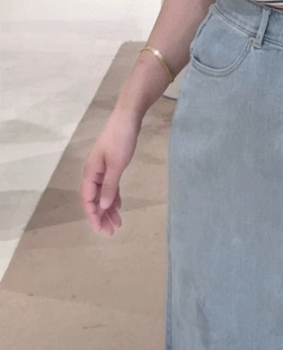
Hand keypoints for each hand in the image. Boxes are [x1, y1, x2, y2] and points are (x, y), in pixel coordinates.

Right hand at [80, 109, 140, 235]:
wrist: (128, 117)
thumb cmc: (121, 140)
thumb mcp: (116, 165)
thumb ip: (109, 186)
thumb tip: (101, 206)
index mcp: (90, 172)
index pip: (88, 199)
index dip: (93, 215)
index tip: (101, 229)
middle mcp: (93, 172)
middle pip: (95, 199)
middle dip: (102, 215)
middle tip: (112, 231)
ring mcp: (102, 168)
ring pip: (103, 193)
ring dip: (109, 208)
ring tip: (117, 223)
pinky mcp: (112, 164)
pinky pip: (110, 186)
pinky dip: (113, 196)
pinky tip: (119, 206)